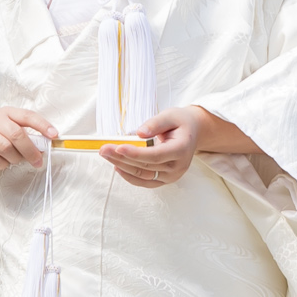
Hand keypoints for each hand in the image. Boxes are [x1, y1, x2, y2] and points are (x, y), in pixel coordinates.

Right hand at [0, 106, 61, 185]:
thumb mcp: (10, 128)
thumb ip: (26, 134)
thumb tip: (44, 147)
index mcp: (7, 112)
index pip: (27, 116)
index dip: (42, 125)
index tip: (54, 135)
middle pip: (16, 134)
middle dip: (30, 150)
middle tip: (38, 161)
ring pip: (6, 148)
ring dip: (15, 158)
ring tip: (16, 159)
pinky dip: (3, 164)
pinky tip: (3, 162)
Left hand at [101, 102, 259, 186]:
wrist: (193, 133)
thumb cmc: (181, 122)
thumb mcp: (171, 115)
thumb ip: (155, 123)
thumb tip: (139, 134)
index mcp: (182, 149)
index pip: (155, 155)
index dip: (135, 153)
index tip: (117, 147)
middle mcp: (178, 167)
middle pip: (145, 166)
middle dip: (121, 158)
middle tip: (103, 149)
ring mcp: (171, 176)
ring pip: (142, 175)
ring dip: (121, 166)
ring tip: (106, 155)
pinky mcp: (164, 180)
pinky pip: (144, 181)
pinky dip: (129, 175)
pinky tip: (116, 166)